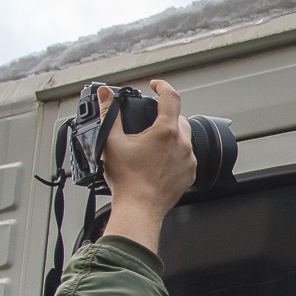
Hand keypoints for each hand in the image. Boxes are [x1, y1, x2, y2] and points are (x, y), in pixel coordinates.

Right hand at [99, 79, 195, 254]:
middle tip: (148, 124)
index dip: (162, 86)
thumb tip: (105, 94)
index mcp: (166, 131)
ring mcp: (188, 160)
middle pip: (178, 118)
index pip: (171, 96)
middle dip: (164, 116)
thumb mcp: (112, 142)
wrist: (139, 209)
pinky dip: (175, 154)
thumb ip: (108, 114)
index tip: (155, 85)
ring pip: (184, 138)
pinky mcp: (190, 174)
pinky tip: (158, 162)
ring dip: (170, 136)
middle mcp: (182, 144)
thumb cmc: (127, 180)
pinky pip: (186, 157)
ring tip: (151, 146)